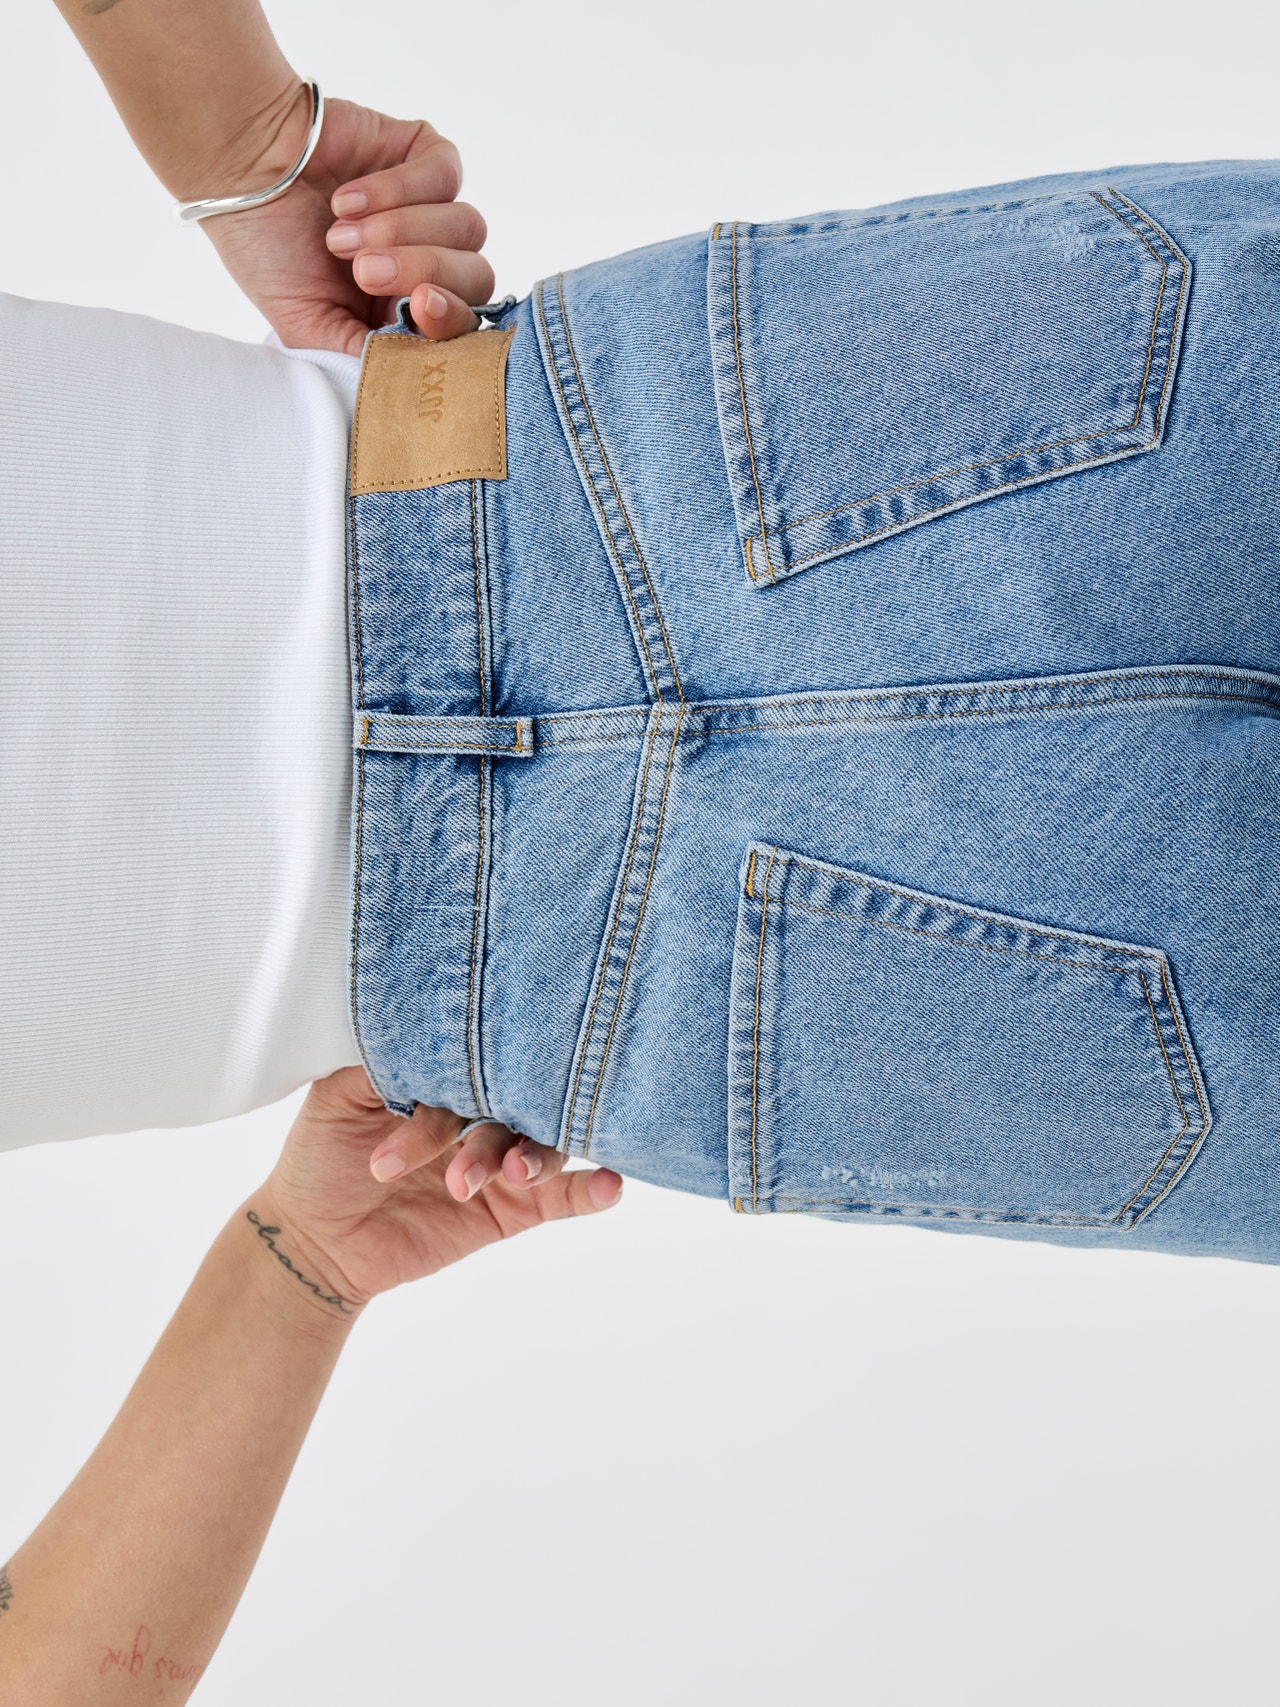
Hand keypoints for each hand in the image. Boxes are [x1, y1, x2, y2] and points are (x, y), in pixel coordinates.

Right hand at [199, 81, 494, 352]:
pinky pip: (445, 176)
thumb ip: (366, 357)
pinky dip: (395, 189)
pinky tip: (345, 200)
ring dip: (400, 231)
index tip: (419, 308)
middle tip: (363, 269)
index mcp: (407, 310)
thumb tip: (416, 378)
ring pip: (468, 228)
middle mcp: (427, 262)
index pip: (465, 324)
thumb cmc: (266, 250)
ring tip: (339, 235)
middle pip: (477, 277)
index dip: (452, 319)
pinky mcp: (424, 156)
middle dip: (421, 272)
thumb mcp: (308, 327)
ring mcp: (431, 207)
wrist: (237, 174)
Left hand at [256, 1067, 622, 1310]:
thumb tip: (417, 1017)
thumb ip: (381, 1059)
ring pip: (542, 1147)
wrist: (315, 1239)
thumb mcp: (338, 1096)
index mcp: (447, 1076)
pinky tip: (611, 1183)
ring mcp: (501, 1160)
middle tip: (467, 1165)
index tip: (447, 1096)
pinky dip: (592, 1189)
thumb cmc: (321, 1156)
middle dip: (496, 1131)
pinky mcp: (513, 1209)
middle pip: (515, 1102)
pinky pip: (564, 1196)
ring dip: (536, 1157)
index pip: (477, 1059)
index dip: (466, 1075)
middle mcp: (481, 1112)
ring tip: (512, 1176)